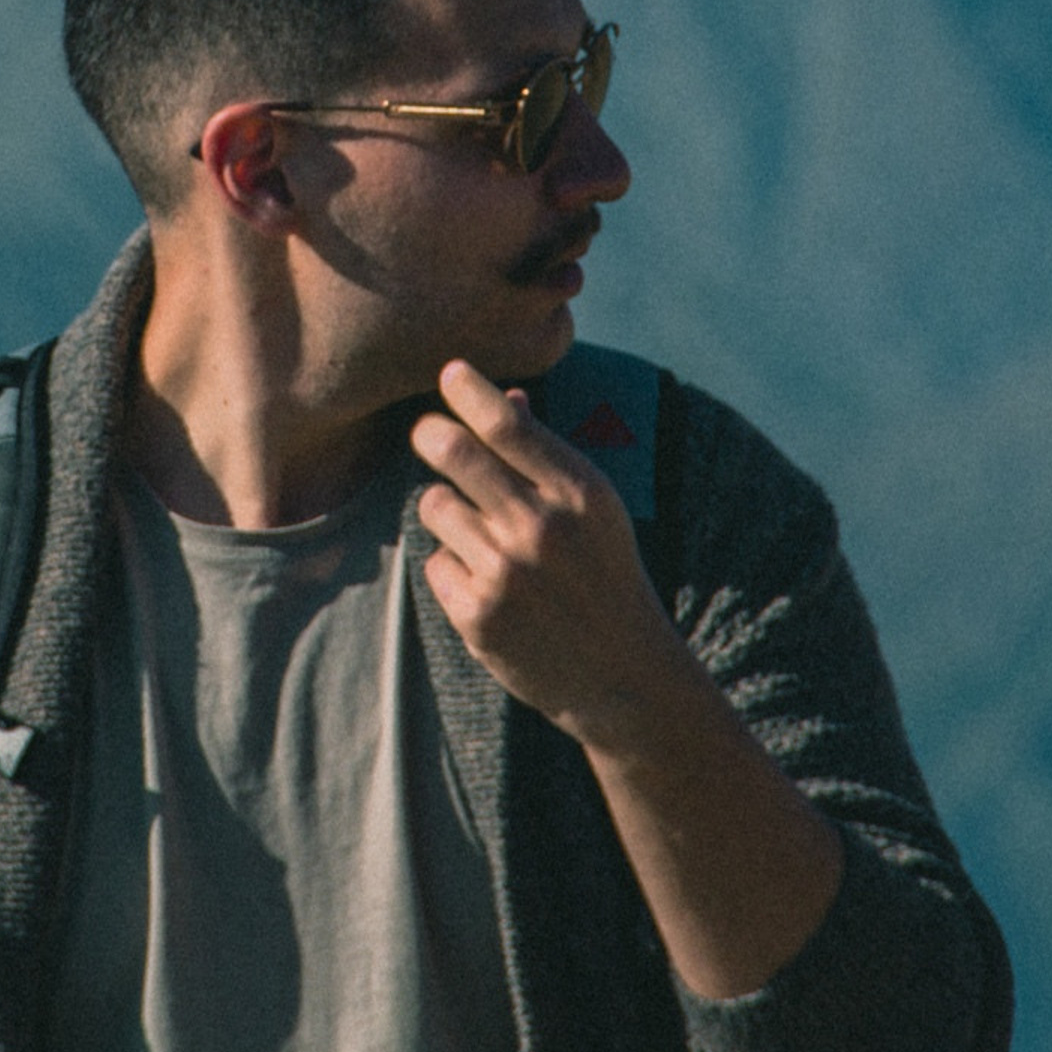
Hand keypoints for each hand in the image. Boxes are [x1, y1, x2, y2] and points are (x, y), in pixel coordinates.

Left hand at [409, 358, 690, 749]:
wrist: (624, 679)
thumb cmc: (605, 577)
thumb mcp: (596, 510)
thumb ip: (549, 456)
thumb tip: (505, 397)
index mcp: (579, 492)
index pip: (507, 422)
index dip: (470, 389)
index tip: (451, 372)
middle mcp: (541, 527)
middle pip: (452, 451)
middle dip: (429, 432)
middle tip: (427, 432)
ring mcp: (505, 572)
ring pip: (434, 504)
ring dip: (445, 509)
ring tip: (480, 532)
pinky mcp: (477, 614)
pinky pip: (435, 561)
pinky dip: (452, 567)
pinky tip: (488, 586)